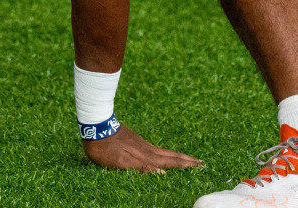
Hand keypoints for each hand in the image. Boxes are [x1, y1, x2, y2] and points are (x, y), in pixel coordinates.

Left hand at [82, 123, 201, 172]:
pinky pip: (155, 149)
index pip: (169, 162)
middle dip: (186, 160)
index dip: (184, 165)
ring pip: (163, 152)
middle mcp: (146, 149)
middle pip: (170, 156)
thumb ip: (141, 168)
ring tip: (187, 160)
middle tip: (201, 162)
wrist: (96, 124)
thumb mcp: (120, 163)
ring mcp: (141, 144)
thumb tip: (162, 174)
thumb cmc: (105, 147)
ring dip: (177, 156)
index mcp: (145, 156)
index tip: (199, 165)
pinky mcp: (135, 140)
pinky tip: (163, 156)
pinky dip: (165, 153)